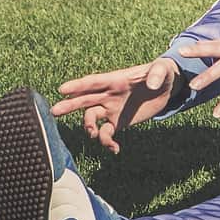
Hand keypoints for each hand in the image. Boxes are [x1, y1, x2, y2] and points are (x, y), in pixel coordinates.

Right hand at [51, 58, 179, 153]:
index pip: (93, 82)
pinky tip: (115, 149)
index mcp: (115, 80)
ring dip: (89, 127)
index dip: (78, 85)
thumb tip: (151, 84)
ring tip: (95, 134)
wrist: (166, 88)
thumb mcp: (162, 70)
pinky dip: (106, 142)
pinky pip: (106, 133)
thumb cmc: (161, 73)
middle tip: (54, 111)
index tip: (62, 89)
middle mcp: (108, 94)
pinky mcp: (118, 122)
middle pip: (84, 99)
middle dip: (69, 105)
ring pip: (91, 118)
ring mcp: (111, 109)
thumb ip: (157, 74)